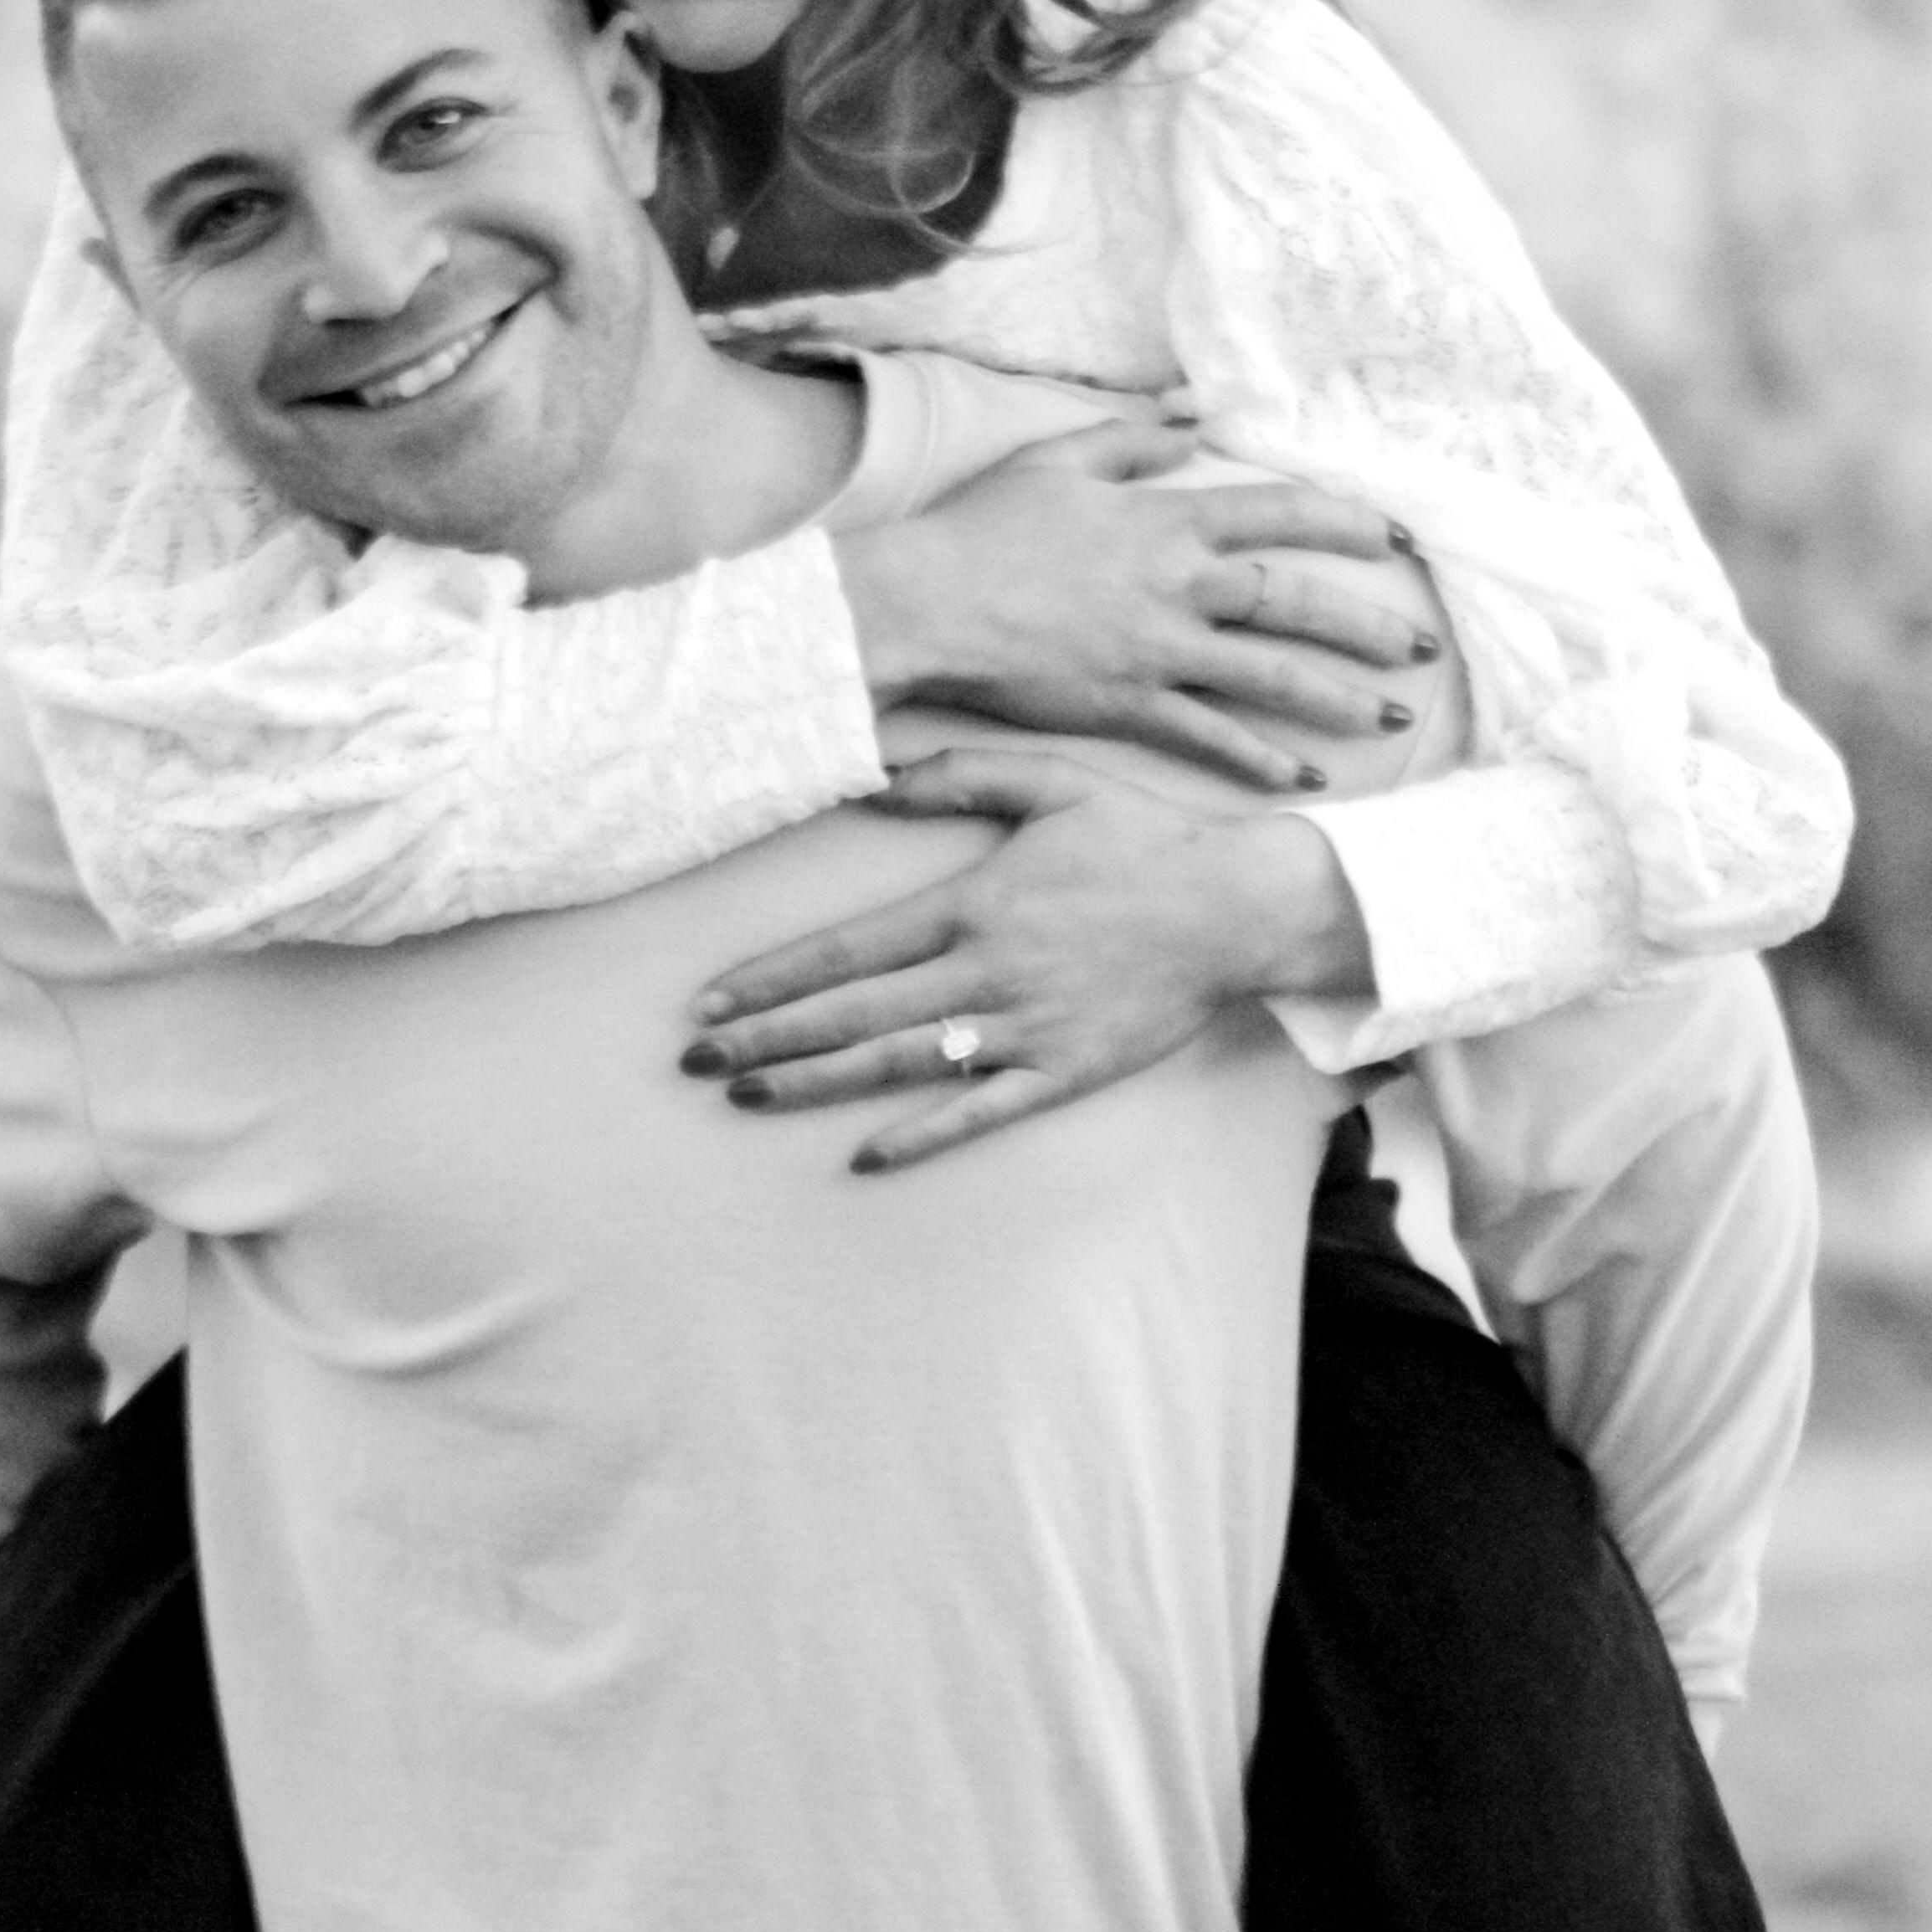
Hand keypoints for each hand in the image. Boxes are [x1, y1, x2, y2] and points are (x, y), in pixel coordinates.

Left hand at [686, 753, 1373, 1172]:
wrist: (1236, 907)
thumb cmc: (1141, 837)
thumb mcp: (1050, 780)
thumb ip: (958, 773)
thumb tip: (873, 780)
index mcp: (972, 903)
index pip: (846, 950)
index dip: (770, 980)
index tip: (709, 1001)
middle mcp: (985, 972)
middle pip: (851, 1013)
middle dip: (765, 1040)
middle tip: (694, 1063)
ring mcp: (1022, 1028)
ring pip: (897, 1065)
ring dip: (815, 1085)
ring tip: (746, 1098)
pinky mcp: (1063, 1072)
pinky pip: (979, 1112)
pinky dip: (920, 1136)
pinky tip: (864, 1157)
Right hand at [833, 420, 1436, 792]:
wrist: (924, 602)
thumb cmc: (981, 528)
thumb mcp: (1060, 461)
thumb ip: (1133, 441)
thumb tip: (1190, 420)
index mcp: (1166, 520)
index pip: (1279, 514)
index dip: (1344, 526)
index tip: (1393, 540)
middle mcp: (1177, 586)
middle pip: (1295, 603)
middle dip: (1366, 626)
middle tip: (1421, 648)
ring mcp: (1157, 650)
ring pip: (1269, 675)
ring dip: (1336, 697)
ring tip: (1390, 718)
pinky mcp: (1127, 705)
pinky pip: (1209, 736)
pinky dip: (1259, 757)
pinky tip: (1302, 775)